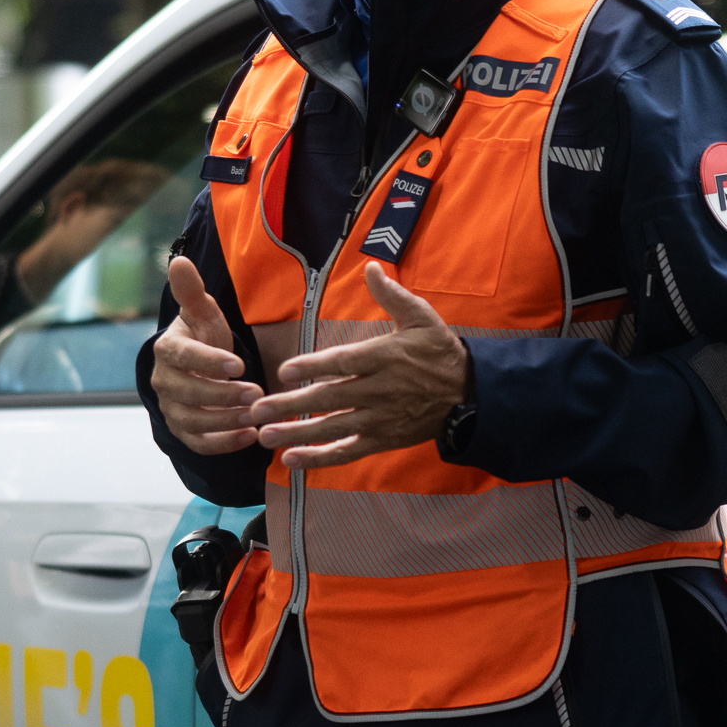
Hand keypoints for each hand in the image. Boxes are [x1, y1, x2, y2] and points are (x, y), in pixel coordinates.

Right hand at [151, 256, 261, 453]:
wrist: (199, 368)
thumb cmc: (204, 337)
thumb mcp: (203, 313)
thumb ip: (192, 291)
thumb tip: (178, 261)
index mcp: (167, 350)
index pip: (182, 356)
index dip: (208, 361)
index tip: (239, 365)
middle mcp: (163, 381)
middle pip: (187, 393)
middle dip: (222, 395)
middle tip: (256, 393)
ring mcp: (171, 409)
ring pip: (192, 421)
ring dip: (224, 421)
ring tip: (255, 417)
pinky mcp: (183, 432)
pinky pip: (198, 443)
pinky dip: (223, 444)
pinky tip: (249, 437)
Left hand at [246, 263, 467, 470]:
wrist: (468, 394)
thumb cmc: (439, 352)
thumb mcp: (422, 317)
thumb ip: (392, 295)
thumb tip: (371, 267)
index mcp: (385, 357)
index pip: (343, 362)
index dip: (313, 367)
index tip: (284, 371)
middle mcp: (379, 390)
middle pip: (329, 398)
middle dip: (291, 405)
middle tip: (258, 409)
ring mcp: (379, 418)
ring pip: (332, 427)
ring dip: (297, 433)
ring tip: (265, 436)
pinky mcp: (381, 439)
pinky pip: (347, 451)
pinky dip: (320, 458)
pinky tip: (291, 460)